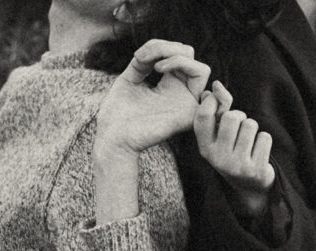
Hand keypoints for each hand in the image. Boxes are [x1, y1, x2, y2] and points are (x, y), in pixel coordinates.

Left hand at [95, 39, 210, 156]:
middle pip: (190, 57)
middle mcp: (180, 95)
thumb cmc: (117, 114)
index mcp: (167, 87)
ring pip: (201, 66)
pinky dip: (182, 62)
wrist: (113, 137)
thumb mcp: (129, 79)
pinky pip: (202, 74)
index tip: (137, 57)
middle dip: (168, 48)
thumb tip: (156, 48)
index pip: (177, 56)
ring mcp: (186, 103)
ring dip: (176, 55)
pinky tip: (159, 70)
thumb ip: (143, 61)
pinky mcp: (189, 109)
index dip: (160, 47)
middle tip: (144, 58)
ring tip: (155, 65)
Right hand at [194, 81, 275, 217]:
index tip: (218, 102)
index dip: (213, 102)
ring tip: (250, 142)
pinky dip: (264, 140)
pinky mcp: (255, 169)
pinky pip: (264, 137)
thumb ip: (218, 110)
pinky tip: (259, 152)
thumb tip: (215, 86)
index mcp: (205, 148)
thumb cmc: (233, 152)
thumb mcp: (220, 134)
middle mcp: (217, 158)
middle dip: (240, 117)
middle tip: (240, 129)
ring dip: (253, 129)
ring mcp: (237, 165)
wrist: (249, 187)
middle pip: (232, 117)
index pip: (204, 117)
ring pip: (250, 125)